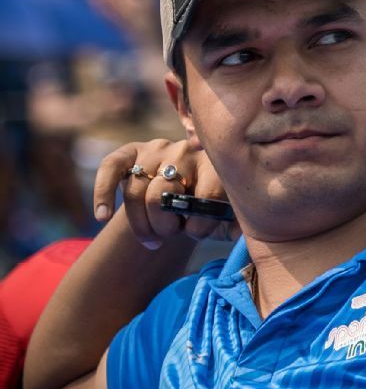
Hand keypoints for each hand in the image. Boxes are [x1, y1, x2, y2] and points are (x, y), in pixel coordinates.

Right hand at [92, 139, 234, 248]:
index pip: (206, 196)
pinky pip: (110, 168)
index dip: (199, 226)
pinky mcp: (130, 151)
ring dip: (140, 224)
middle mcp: (185, 151)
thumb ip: (236, 227)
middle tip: (168, 237)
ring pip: (135, 191)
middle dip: (163, 226)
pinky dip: (102, 194)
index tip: (195, 235)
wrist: (182, 190)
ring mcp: (156, 148)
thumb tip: (241, 234)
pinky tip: (101, 218)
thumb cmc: (207, 209)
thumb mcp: (226, 218)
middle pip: (162, 194)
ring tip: (152, 240)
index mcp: (215, 164)